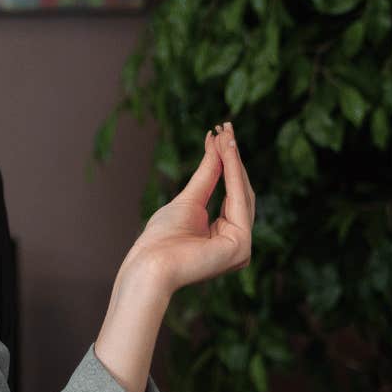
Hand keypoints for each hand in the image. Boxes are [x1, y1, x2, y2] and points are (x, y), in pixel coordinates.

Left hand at [122, 120, 255, 294]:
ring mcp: (242, 246)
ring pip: (243, 193)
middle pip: (241, 192)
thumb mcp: (188, 199)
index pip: (232, 193)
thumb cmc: (160, 240)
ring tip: (225, 134)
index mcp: (224, 234)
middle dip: (232, 158)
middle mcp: (237, 241)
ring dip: (233, 161)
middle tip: (226, 127)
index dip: (228, 163)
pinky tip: (227, 152)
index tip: (222, 133)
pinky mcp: (240, 247)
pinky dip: (233, 175)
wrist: (149, 264)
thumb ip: (208, 174)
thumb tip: (218, 144)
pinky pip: (239, 202)